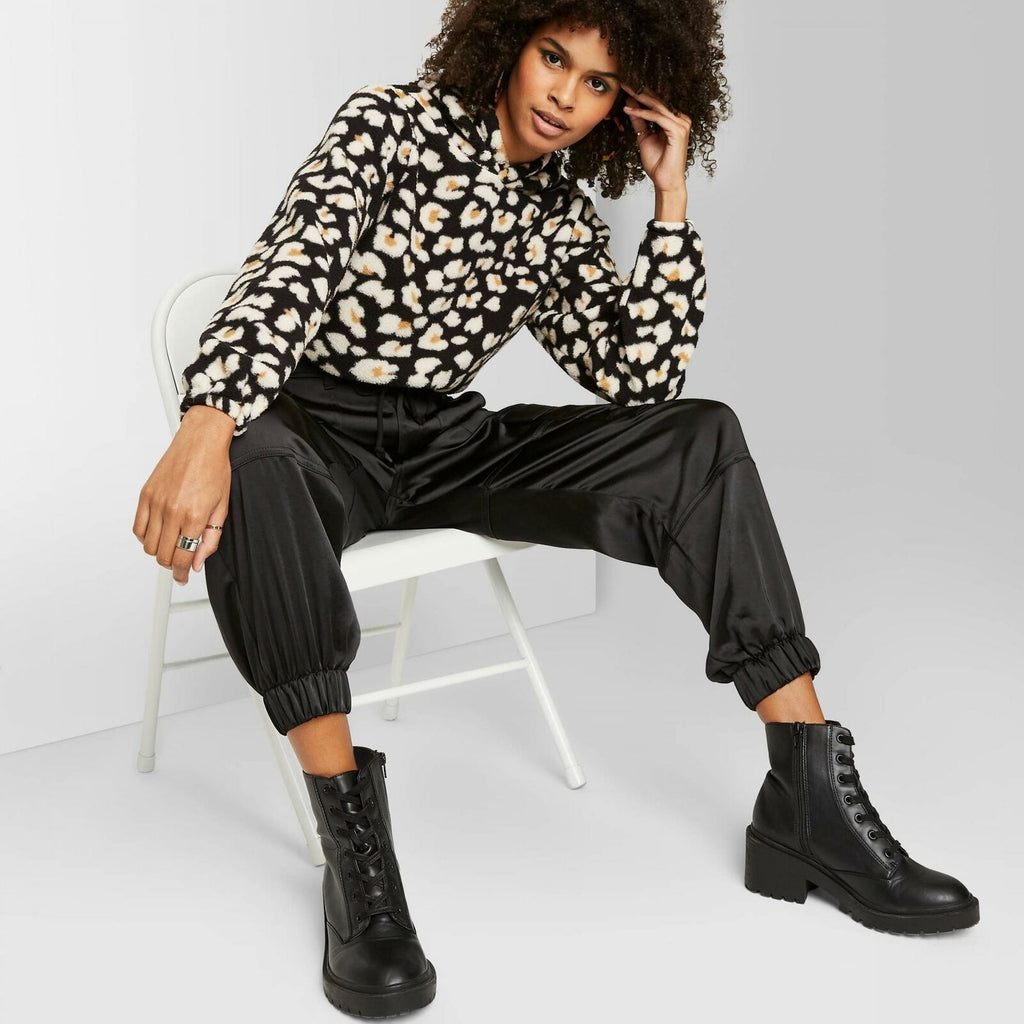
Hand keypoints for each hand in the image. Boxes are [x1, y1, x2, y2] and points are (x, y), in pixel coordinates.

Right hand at [133, 418, 231, 585]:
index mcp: (194, 517)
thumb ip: (210, 540)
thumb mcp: (221, 509)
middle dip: (172, 564)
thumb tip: (197, 562)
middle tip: (180, 561)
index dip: (183, 574)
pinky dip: (146, 537)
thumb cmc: (214, 470)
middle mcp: (172, 512)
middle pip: (163, 556)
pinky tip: (158, 532)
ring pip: (148, 545)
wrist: (200, 443)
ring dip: (159, 551)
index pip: (183, 558)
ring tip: (171, 545)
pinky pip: (138, 528)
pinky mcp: (145, 495)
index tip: (183, 578)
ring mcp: (156, 503)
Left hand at [620, 82, 692, 196]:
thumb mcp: (644, 137)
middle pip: (658, 101)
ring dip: (640, 99)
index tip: (626, 86)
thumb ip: (639, 121)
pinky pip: (658, 117)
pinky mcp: (678, 131)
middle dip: (640, 91)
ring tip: (625, 91)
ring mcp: (681, 124)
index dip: (641, 94)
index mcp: (674, 120)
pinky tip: (629, 109)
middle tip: (624, 81)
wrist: (665, 181)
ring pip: (658, 107)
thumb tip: (630, 104)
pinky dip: (643, 113)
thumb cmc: (657, 163)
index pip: (657, 103)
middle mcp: (680, 119)